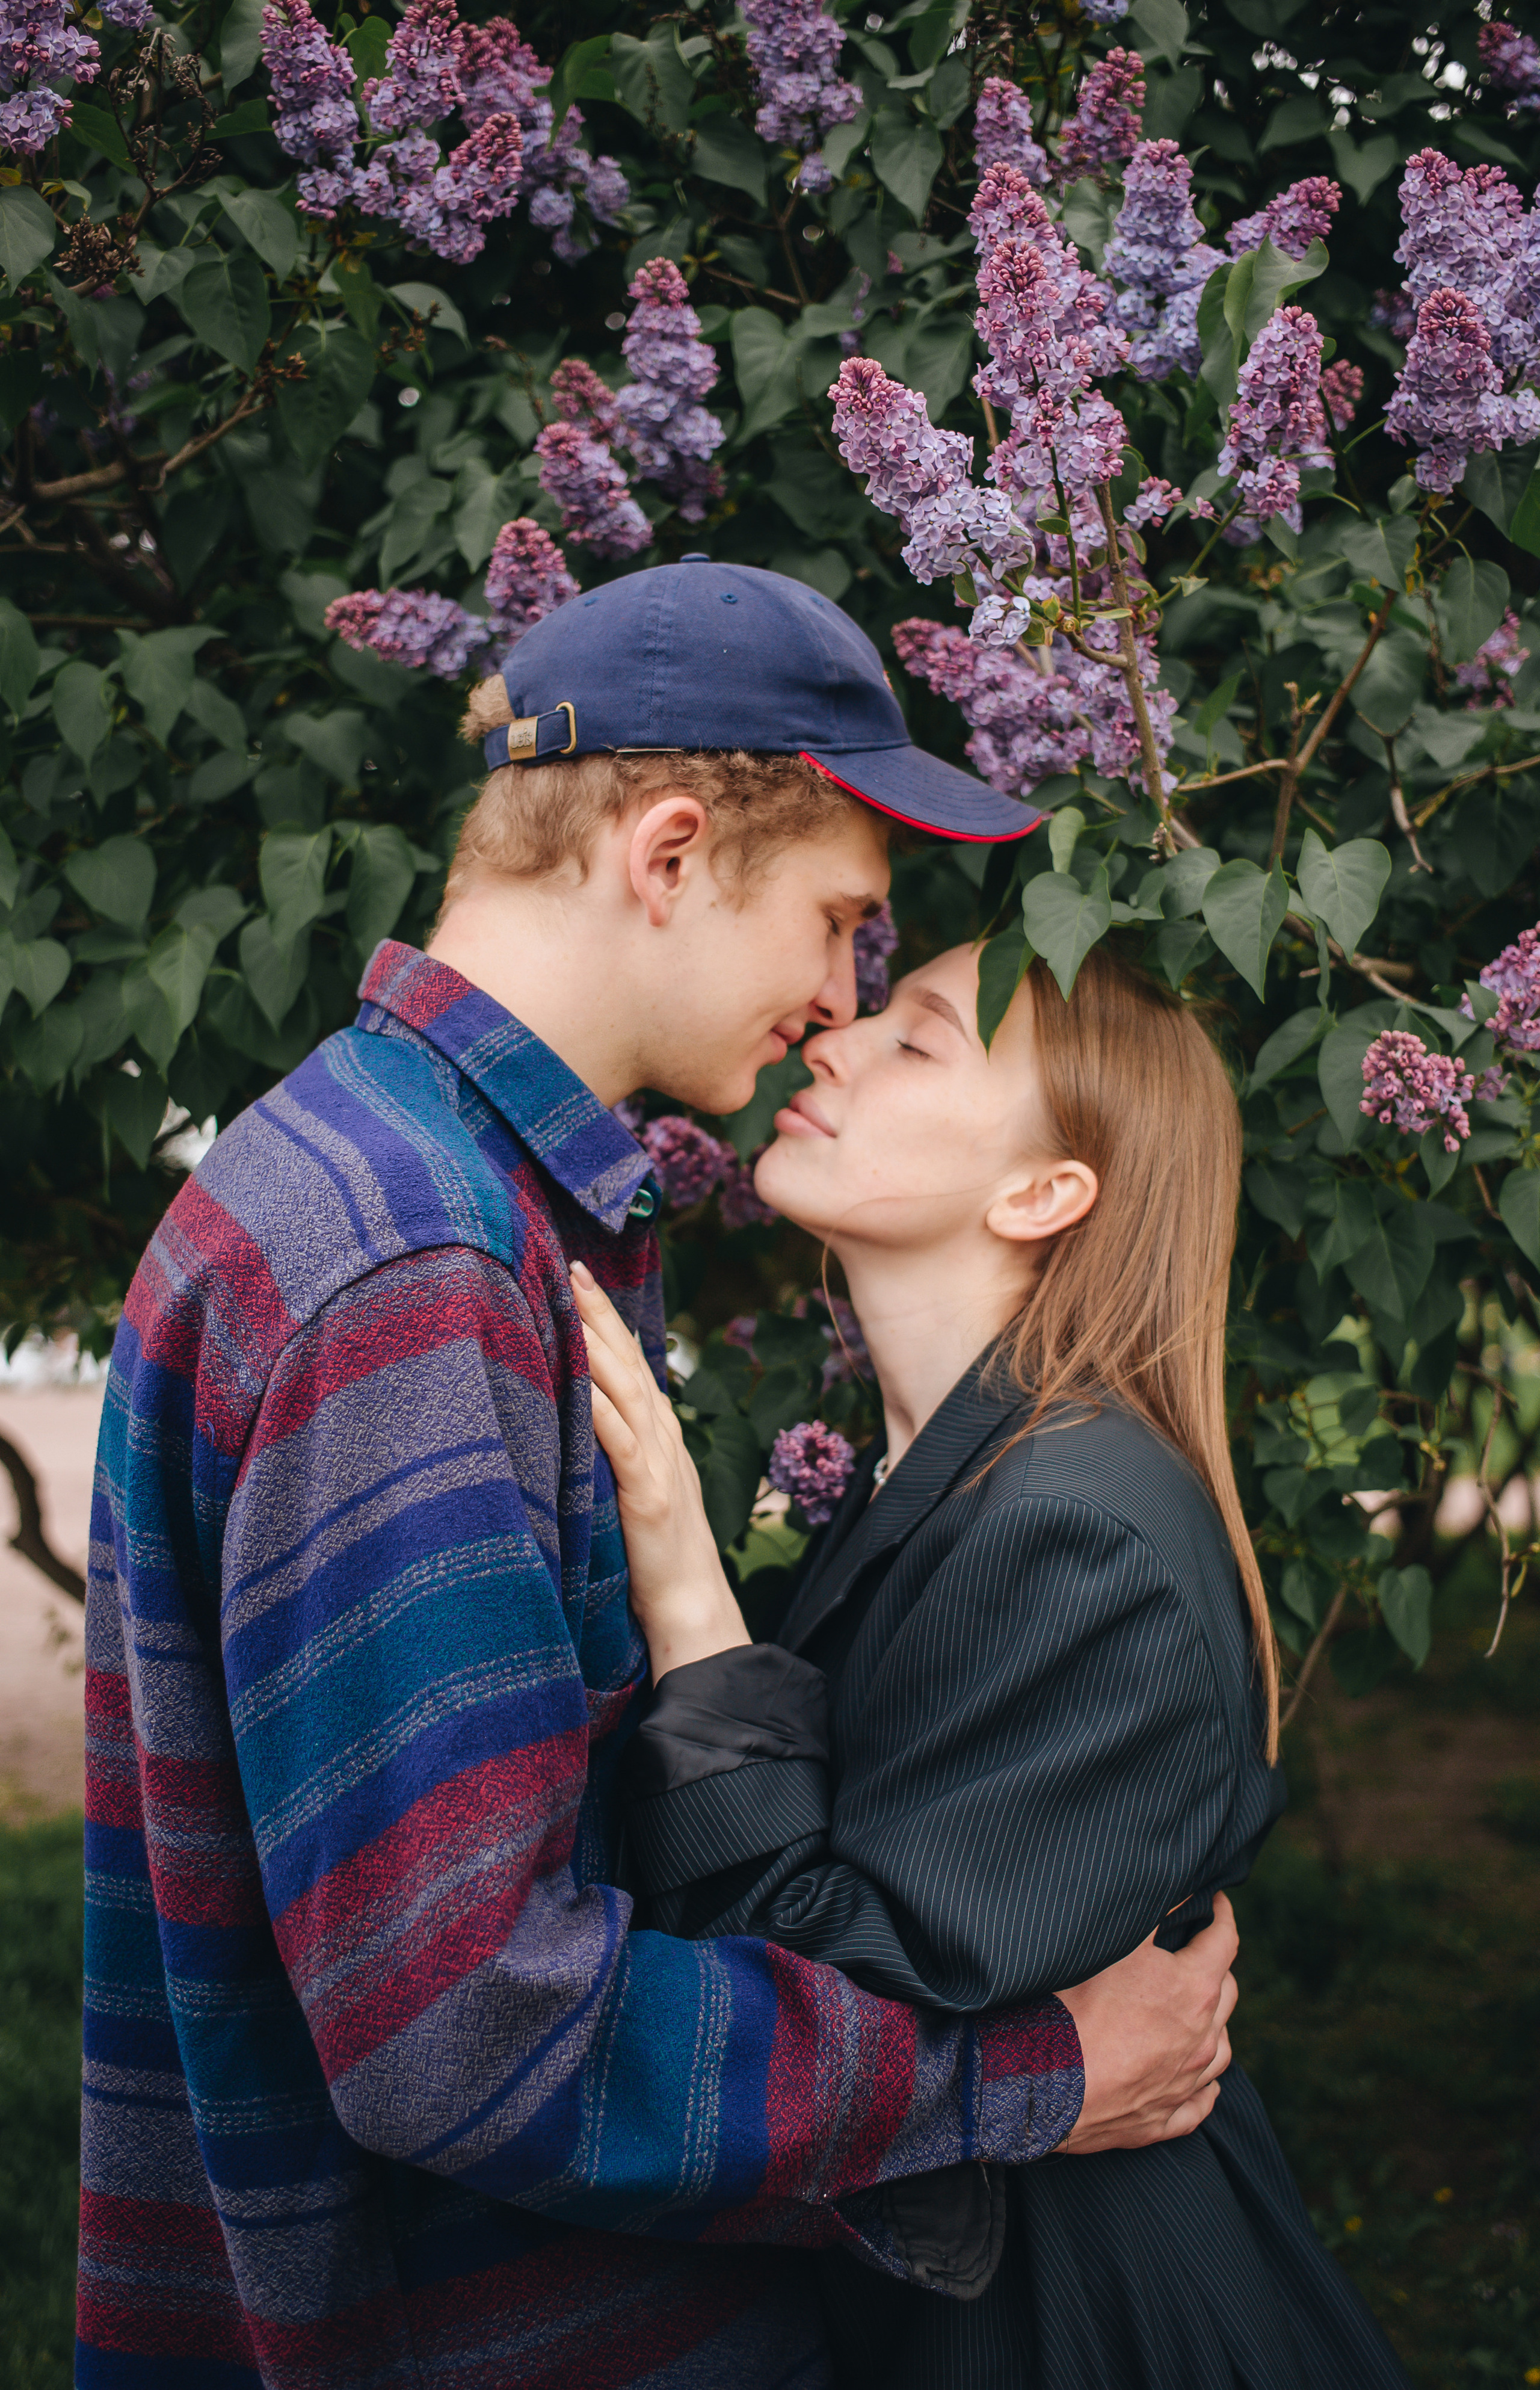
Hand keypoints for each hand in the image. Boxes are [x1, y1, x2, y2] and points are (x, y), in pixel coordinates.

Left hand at [571, 1262, 748, 1679]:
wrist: (691, 1604)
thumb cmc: (656, 1554)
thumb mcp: (637, 1486)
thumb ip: (620, 1448)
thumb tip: (583, 1415)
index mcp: (658, 1434)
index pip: (630, 1363)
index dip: (607, 1319)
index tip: (579, 1277)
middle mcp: (662, 1437)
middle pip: (629, 1361)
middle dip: (600, 1312)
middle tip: (571, 1267)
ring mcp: (657, 1462)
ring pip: (625, 1389)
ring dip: (597, 1343)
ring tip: (569, 1303)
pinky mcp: (647, 1494)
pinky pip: (619, 1440)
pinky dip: (597, 1405)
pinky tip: (576, 1378)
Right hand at [1054, 1893, 1238, 2153]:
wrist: (1049, 2084)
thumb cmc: (1079, 2009)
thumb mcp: (1116, 1945)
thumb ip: (1152, 1914)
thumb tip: (1177, 1890)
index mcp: (1195, 1990)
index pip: (1224, 1941)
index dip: (1222, 1915)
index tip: (1218, 1902)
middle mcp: (1202, 2038)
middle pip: (1227, 1993)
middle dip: (1216, 1966)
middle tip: (1197, 1951)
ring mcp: (1187, 2083)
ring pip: (1221, 2049)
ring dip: (1213, 2026)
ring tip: (1196, 2013)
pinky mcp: (1164, 2119)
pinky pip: (1200, 2103)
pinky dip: (1202, 2085)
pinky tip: (1196, 2079)